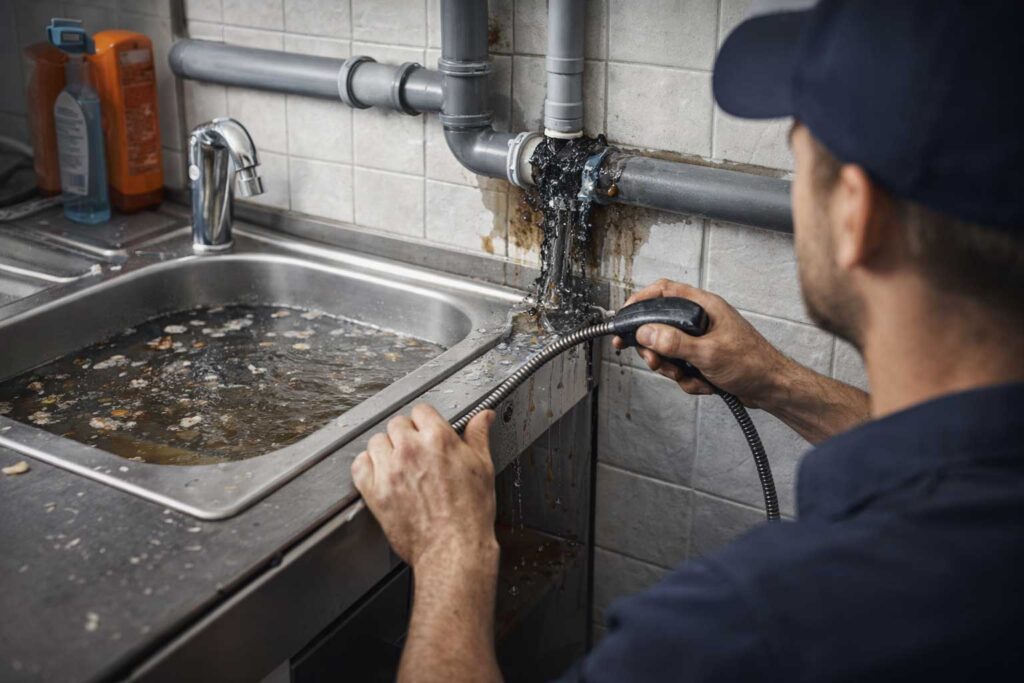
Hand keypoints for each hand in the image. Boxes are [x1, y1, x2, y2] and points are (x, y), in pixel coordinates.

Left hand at [351, 404, 497, 567]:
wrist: (454, 549)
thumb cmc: (470, 514)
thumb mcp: (482, 467)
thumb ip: (478, 436)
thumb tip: (484, 417)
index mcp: (438, 439)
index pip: (421, 411)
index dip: (426, 422)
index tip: (427, 432)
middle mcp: (411, 450)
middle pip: (396, 424)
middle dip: (406, 435)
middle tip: (416, 452)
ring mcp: (390, 471)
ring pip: (376, 442)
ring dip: (386, 450)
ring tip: (399, 465)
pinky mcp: (375, 492)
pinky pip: (360, 466)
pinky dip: (368, 467)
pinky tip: (381, 475)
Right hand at [612, 279, 793, 408]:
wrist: (772, 388)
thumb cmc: (753, 363)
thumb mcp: (708, 353)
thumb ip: (674, 343)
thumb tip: (645, 332)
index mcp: (703, 307)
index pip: (663, 292)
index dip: (640, 301)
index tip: (624, 318)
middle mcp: (700, 320)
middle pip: (659, 327)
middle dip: (656, 350)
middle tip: (656, 361)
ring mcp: (700, 339)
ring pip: (667, 352)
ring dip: (673, 369)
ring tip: (690, 376)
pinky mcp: (702, 358)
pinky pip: (680, 367)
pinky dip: (688, 380)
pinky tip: (704, 383)